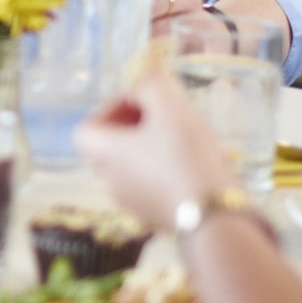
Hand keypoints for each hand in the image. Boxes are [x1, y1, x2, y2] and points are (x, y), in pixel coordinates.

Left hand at [76, 71, 236, 227]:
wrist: (215, 215)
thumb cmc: (185, 154)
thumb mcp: (169, 104)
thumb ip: (150, 84)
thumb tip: (143, 85)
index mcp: (104, 154)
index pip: (86, 129)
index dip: (110, 109)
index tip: (141, 102)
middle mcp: (110, 182)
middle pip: (110, 147)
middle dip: (134, 126)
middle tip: (165, 116)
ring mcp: (132, 205)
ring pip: (133, 168)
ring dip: (151, 148)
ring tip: (184, 138)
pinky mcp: (156, 219)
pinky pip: (152, 187)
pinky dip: (165, 171)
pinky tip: (194, 164)